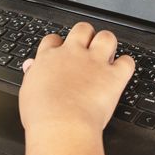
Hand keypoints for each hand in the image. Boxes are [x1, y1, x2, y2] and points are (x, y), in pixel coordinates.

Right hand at [19, 22, 134, 133]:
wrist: (61, 125)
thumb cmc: (41, 115)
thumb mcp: (27, 92)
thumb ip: (32, 75)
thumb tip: (31, 66)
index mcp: (49, 58)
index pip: (54, 39)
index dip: (59, 43)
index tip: (61, 51)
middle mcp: (72, 54)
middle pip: (82, 29)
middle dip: (86, 35)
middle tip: (87, 48)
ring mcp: (94, 63)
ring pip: (106, 37)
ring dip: (107, 44)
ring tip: (106, 55)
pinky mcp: (113, 76)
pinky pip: (127, 62)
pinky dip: (126, 65)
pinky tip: (121, 72)